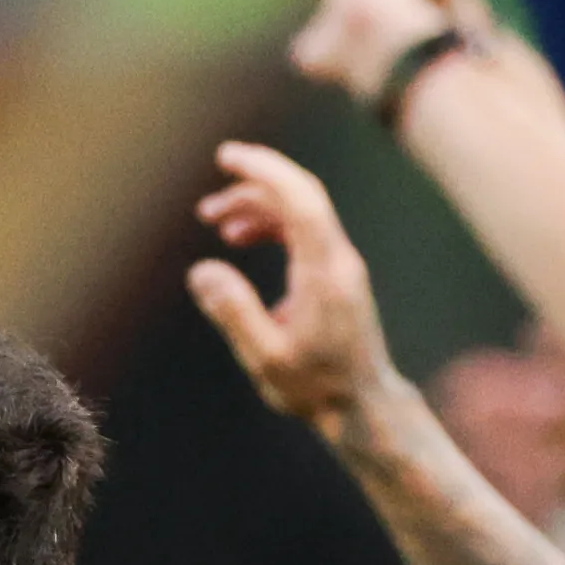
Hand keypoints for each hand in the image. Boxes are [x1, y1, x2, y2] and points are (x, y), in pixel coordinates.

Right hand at [187, 140, 399, 423]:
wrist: (363, 406)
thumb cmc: (316, 388)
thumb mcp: (266, 358)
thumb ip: (234, 313)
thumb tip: (201, 270)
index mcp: (324, 273)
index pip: (300, 200)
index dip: (265, 170)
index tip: (228, 158)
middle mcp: (340, 260)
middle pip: (300, 196)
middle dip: (255, 182)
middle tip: (212, 189)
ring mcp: (342, 265)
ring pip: (300, 212)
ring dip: (257, 207)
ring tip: (214, 222)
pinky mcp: (338, 274)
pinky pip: (304, 230)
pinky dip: (271, 225)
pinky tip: (241, 239)